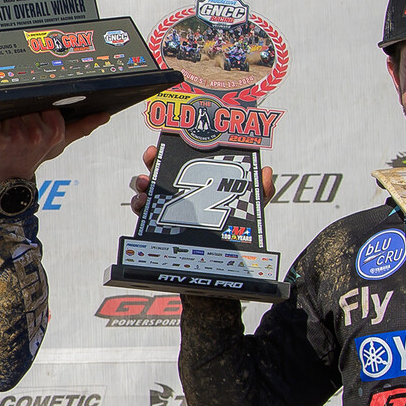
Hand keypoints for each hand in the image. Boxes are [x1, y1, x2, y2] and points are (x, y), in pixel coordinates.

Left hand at [0, 109, 107, 186]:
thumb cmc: (32, 157)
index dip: (37, 110)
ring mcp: (16, 137)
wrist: (7, 179)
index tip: (34, 120)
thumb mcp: (60, 143)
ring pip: (9, 111)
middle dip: (20, 114)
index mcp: (54, 131)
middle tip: (19, 129)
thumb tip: (104, 116)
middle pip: (25, 105)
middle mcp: (36, 134)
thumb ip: (82, 127)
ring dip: (5, 120)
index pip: (44, 102)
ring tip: (9, 133)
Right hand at [125, 144, 275, 217]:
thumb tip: (266, 172)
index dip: (174, 149)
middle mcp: (178, 194)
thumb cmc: (233, 230)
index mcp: (198, 184)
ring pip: (147, 191)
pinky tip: (142, 204)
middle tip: (151, 158)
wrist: (222, 262)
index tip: (165, 143)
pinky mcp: (158, 227)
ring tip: (144, 184)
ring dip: (141, 184)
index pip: (182, 162)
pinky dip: (140, 207)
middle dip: (151, 162)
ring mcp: (166, 210)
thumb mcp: (249, 208)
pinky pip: (144, 215)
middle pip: (159, 172)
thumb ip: (261, 191)